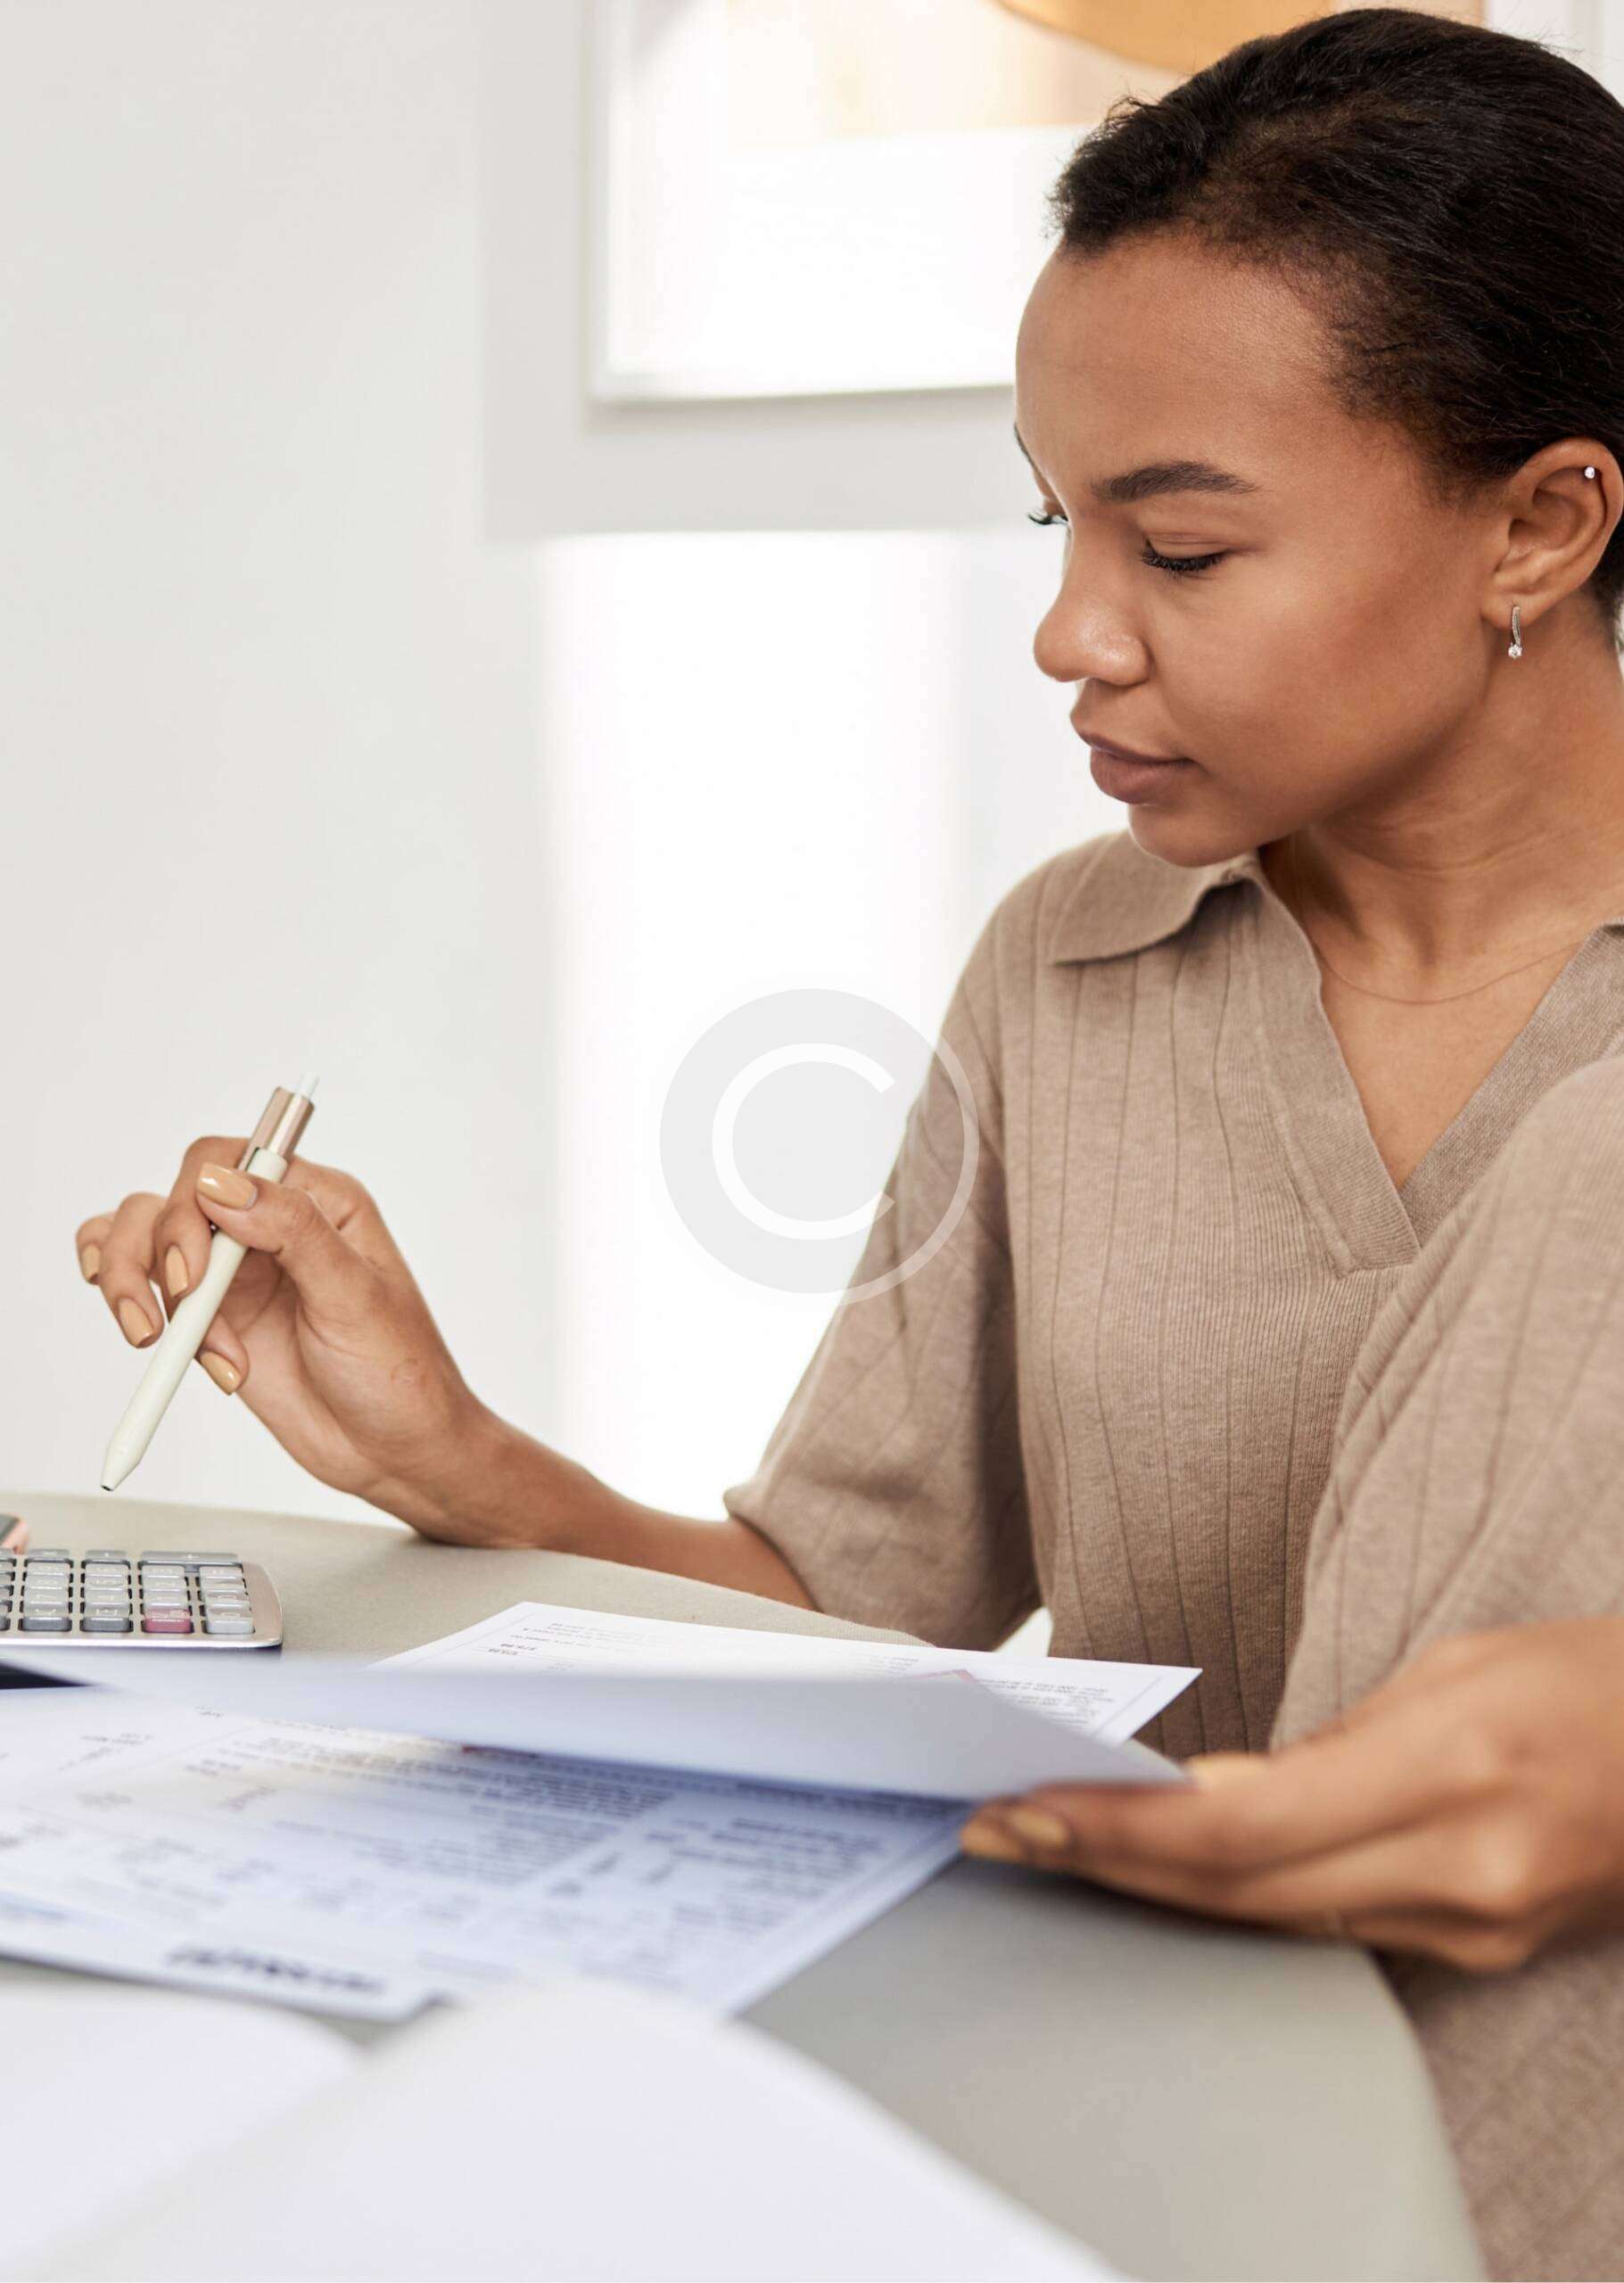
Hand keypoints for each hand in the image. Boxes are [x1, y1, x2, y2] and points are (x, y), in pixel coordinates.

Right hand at [75, 1137, 505, 1540]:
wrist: (393, 1450)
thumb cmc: (398, 1371)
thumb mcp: (355, 1296)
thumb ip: (293, 1231)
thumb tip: (223, 1183)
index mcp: (318, 1201)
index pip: (229, 1160)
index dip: (195, 1201)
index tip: (197, 1266)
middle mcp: (270, 1227)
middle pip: (174, 1197)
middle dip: (162, 1251)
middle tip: (189, 1307)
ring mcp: (236, 1272)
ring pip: (143, 1236)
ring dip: (131, 1282)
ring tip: (158, 1341)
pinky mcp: (212, 1317)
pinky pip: (144, 1286)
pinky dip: (133, 1308)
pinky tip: (170, 1348)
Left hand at [960, 1621, 1623, 1970]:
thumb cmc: (1589, 1679)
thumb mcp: (1457, 1666)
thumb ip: (1334, 1743)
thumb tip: (1210, 1796)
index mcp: (1455, 1768)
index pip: (1244, 1830)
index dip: (1122, 1831)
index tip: (1030, 1806)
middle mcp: (1462, 1868)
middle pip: (1241, 1893)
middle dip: (1107, 1865)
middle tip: (1000, 1830)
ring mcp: (1476, 1927)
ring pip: (1275, 1924)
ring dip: (1155, 1890)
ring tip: (1050, 1845)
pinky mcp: (1481, 1950)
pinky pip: (1331, 1932)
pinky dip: (1237, 1904)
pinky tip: (1164, 1874)